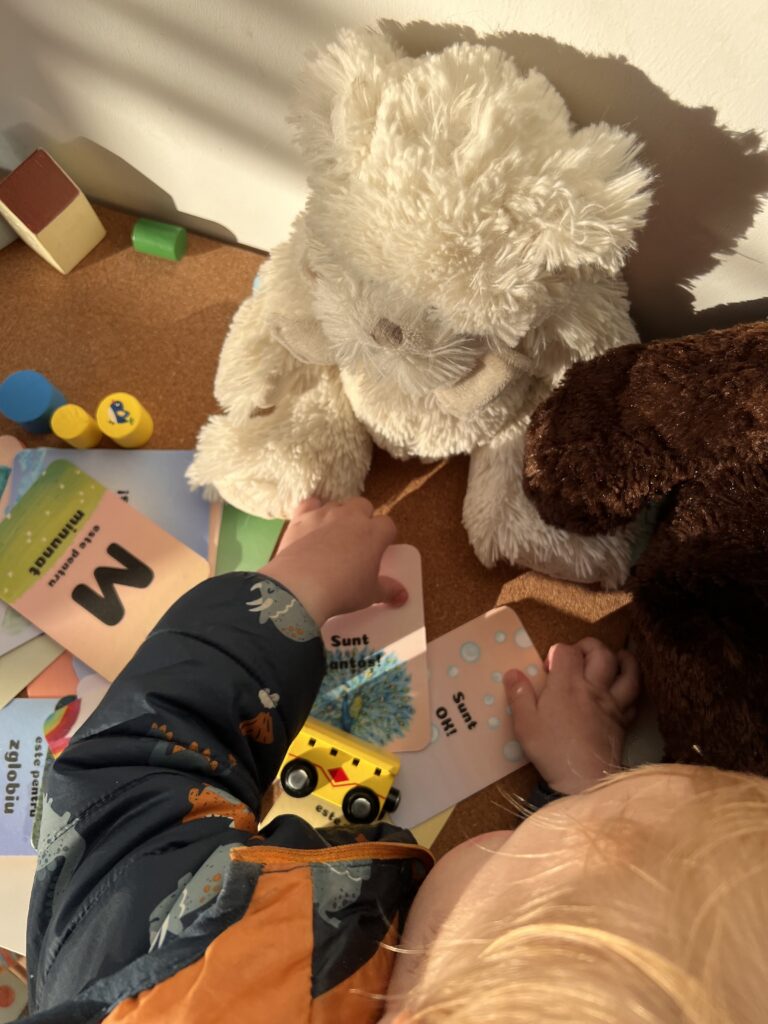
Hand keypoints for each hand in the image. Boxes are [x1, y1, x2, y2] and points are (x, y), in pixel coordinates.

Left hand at [260, 497, 406, 625]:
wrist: (301, 585)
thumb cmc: (343, 590)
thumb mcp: (370, 594)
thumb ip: (388, 590)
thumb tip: (403, 595)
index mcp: (374, 533)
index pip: (387, 525)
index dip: (384, 535)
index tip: (380, 548)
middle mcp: (351, 516)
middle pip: (363, 505)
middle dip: (363, 518)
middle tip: (357, 540)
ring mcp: (325, 513)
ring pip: (337, 504)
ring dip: (338, 516)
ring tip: (332, 536)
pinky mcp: (301, 517)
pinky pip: (310, 504)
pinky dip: (312, 511)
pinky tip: (310, 525)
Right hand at [505, 638, 639, 794]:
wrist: (584, 780)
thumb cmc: (551, 750)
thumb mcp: (525, 724)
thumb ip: (519, 695)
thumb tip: (512, 672)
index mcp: (566, 685)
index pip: (567, 651)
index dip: (557, 652)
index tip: (548, 666)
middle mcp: (593, 688)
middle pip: (600, 653)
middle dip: (589, 646)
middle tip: (578, 655)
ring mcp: (612, 703)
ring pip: (626, 671)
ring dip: (622, 659)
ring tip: (615, 657)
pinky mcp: (623, 719)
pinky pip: (634, 695)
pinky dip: (631, 685)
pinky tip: (623, 686)